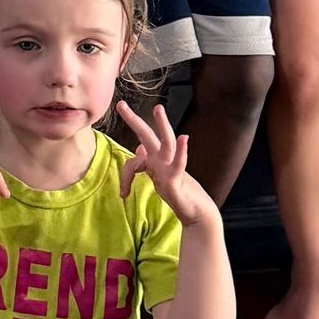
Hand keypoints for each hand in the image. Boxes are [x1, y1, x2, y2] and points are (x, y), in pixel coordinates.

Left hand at [115, 100, 214, 225]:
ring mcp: (171, 170)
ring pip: (167, 144)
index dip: (125, 176)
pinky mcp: (179, 180)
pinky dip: (182, 152)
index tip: (123, 195)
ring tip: (158, 108)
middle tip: (120, 104)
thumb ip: (149, 165)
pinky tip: (185, 139)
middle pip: (147, 137)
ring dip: (163, 126)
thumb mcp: (160, 179)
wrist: (198, 213)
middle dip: (134, 121)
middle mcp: (163, 163)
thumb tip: (139, 149)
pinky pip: (180, 164)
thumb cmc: (180, 196)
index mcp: (155, 165)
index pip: (133, 161)